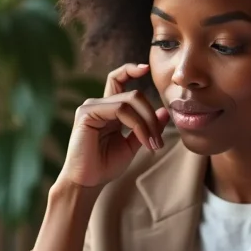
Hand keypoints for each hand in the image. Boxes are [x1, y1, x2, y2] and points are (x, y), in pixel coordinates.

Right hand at [57, 63, 170, 189]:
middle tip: (159, 141)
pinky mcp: (87, 114)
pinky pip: (120, 110)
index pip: (117, 80)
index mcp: (106, 108)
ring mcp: (90, 107)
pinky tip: (144, 141)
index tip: (146, 68)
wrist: (87, 182)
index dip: (130, 70)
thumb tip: (164, 112)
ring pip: (129, 101)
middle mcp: (97, 104)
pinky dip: (138, 125)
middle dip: (151, 116)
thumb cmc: (105, 165)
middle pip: (133, 94)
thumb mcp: (131, 144)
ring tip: (153, 144)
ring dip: (147, 123)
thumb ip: (146, 127)